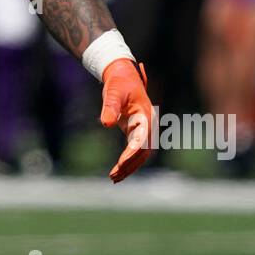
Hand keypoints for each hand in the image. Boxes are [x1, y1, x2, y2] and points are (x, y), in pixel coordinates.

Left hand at [100, 59, 153, 182]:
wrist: (124, 76)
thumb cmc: (119, 83)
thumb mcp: (113, 92)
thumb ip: (110, 106)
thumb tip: (106, 124)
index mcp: (145, 115)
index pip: (142, 139)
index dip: (132, 152)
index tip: (121, 163)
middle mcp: (148, 125)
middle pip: (143, 151)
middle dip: (130, 164)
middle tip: (114, 175)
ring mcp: (144, 129)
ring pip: (141, 154)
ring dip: (129, 167)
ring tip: (113, 178)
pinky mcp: (137, 132)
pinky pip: (135, 151)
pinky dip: (128, 161)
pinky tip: (117, 171)